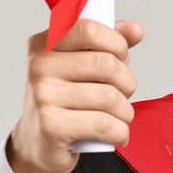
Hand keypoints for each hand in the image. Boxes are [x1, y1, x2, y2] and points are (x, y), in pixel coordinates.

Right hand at [5, 18, 143, 172]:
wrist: (37, 143)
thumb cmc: (62, 101)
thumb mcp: (79, 66)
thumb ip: (107, 44)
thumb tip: (135, 30)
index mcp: (44, 44)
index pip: (88, 29)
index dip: (116, 43)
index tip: (121, 57)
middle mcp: (40, 67)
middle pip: (107, 65)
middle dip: (127, 83)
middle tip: (122, 94)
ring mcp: (43, 96)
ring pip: (110, 97)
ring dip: (125, 112)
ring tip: (118, 117)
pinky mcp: (51, 126)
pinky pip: (104, 124)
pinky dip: (120, 132)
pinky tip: (116, 134)